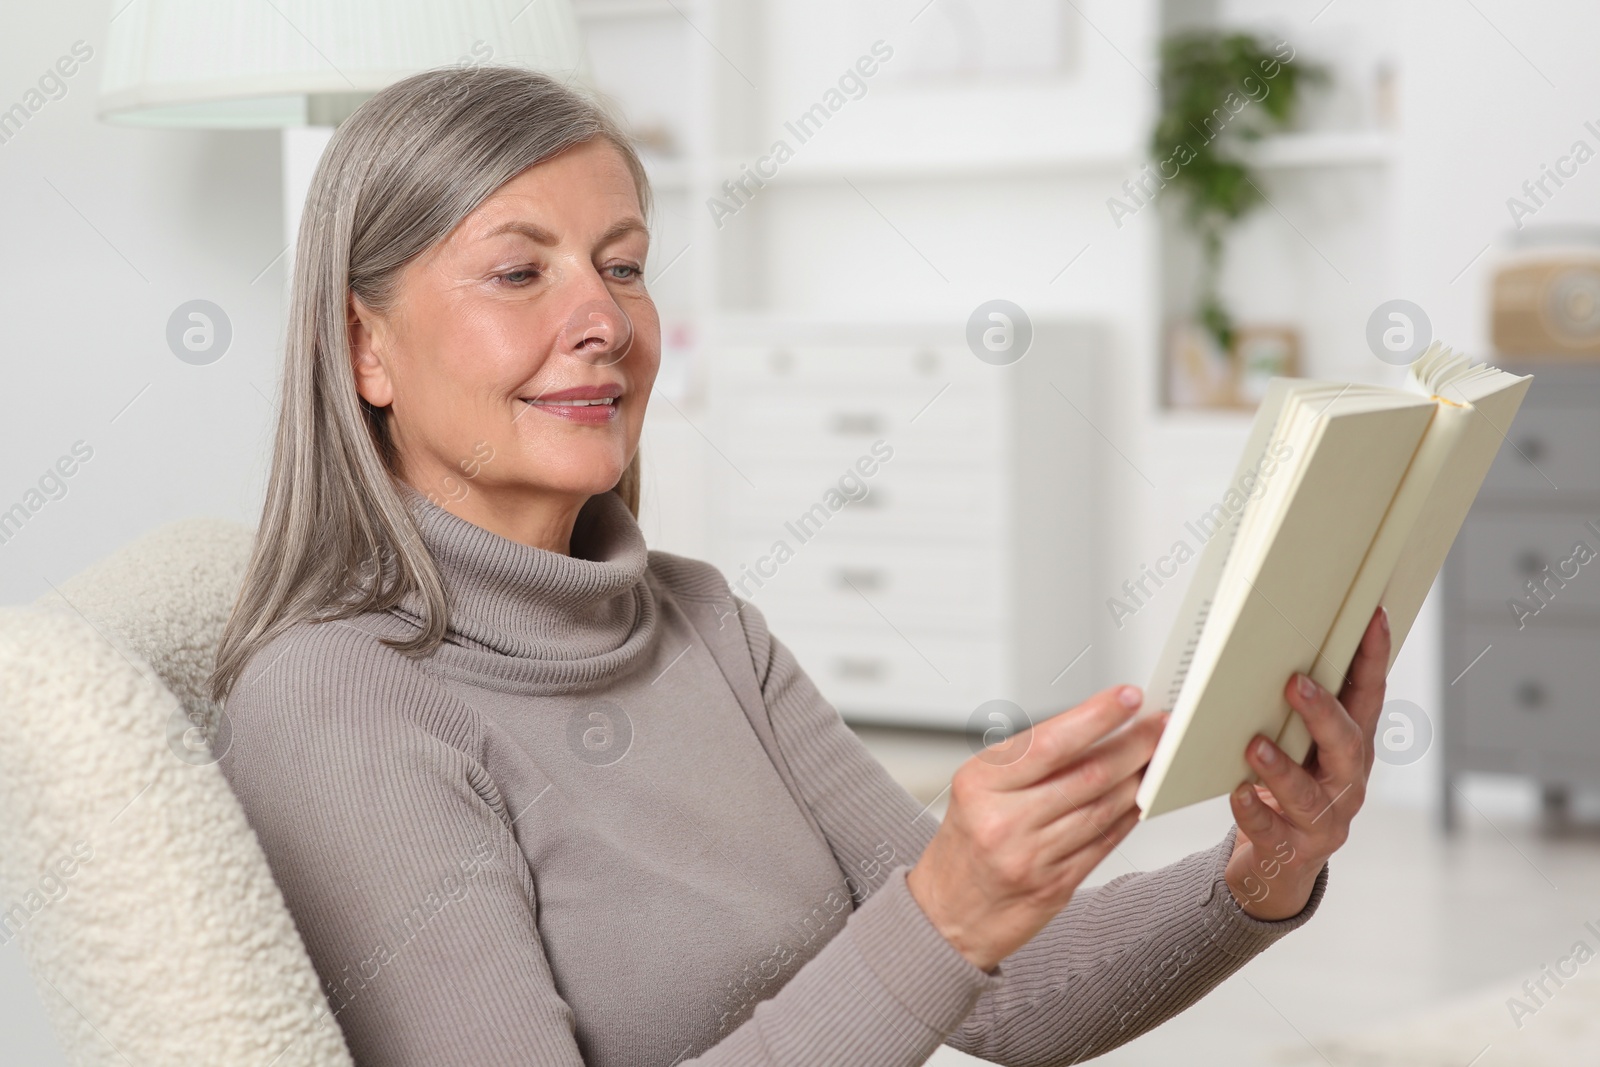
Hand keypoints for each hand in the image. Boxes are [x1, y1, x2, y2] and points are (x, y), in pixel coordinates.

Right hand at [906, 685, 1167, 971]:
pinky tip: (1139, 799)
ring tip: (1156, 759)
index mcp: (980, 784)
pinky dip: (1127, 817)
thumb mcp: (975, 789)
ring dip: (1138, 779)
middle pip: (1087, 774)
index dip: (1096, 717)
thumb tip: (1092, 728)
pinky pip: (1104, 843)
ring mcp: (1030, 857)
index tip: (1126, 699)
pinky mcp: (1054, 886)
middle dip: (1133, 745)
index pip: (1049, 741)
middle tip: (1159, 727)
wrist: (945, 914)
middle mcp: (1003, 820)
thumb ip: (1028, 761)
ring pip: (1103, 808)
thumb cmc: (964, 842)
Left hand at [1224, 605, 1390, 919]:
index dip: (1374, 658)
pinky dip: (1253, 812)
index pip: (1368, 697)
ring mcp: (1322, 820)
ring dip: (1283, 767)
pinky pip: (1271, 831)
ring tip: (1256, 745)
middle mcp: (1346, 783)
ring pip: (1309, 794)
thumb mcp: (1295, 746)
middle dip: (1323, 713)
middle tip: (1296, 683)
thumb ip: (1287, 708)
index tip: (1373, 617)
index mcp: (1350, 748)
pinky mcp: (1292, 850)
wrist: (1277, 864)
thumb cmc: (1283, 790)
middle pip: (1346, 745)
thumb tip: (1262, 648)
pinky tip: (1238, 793)